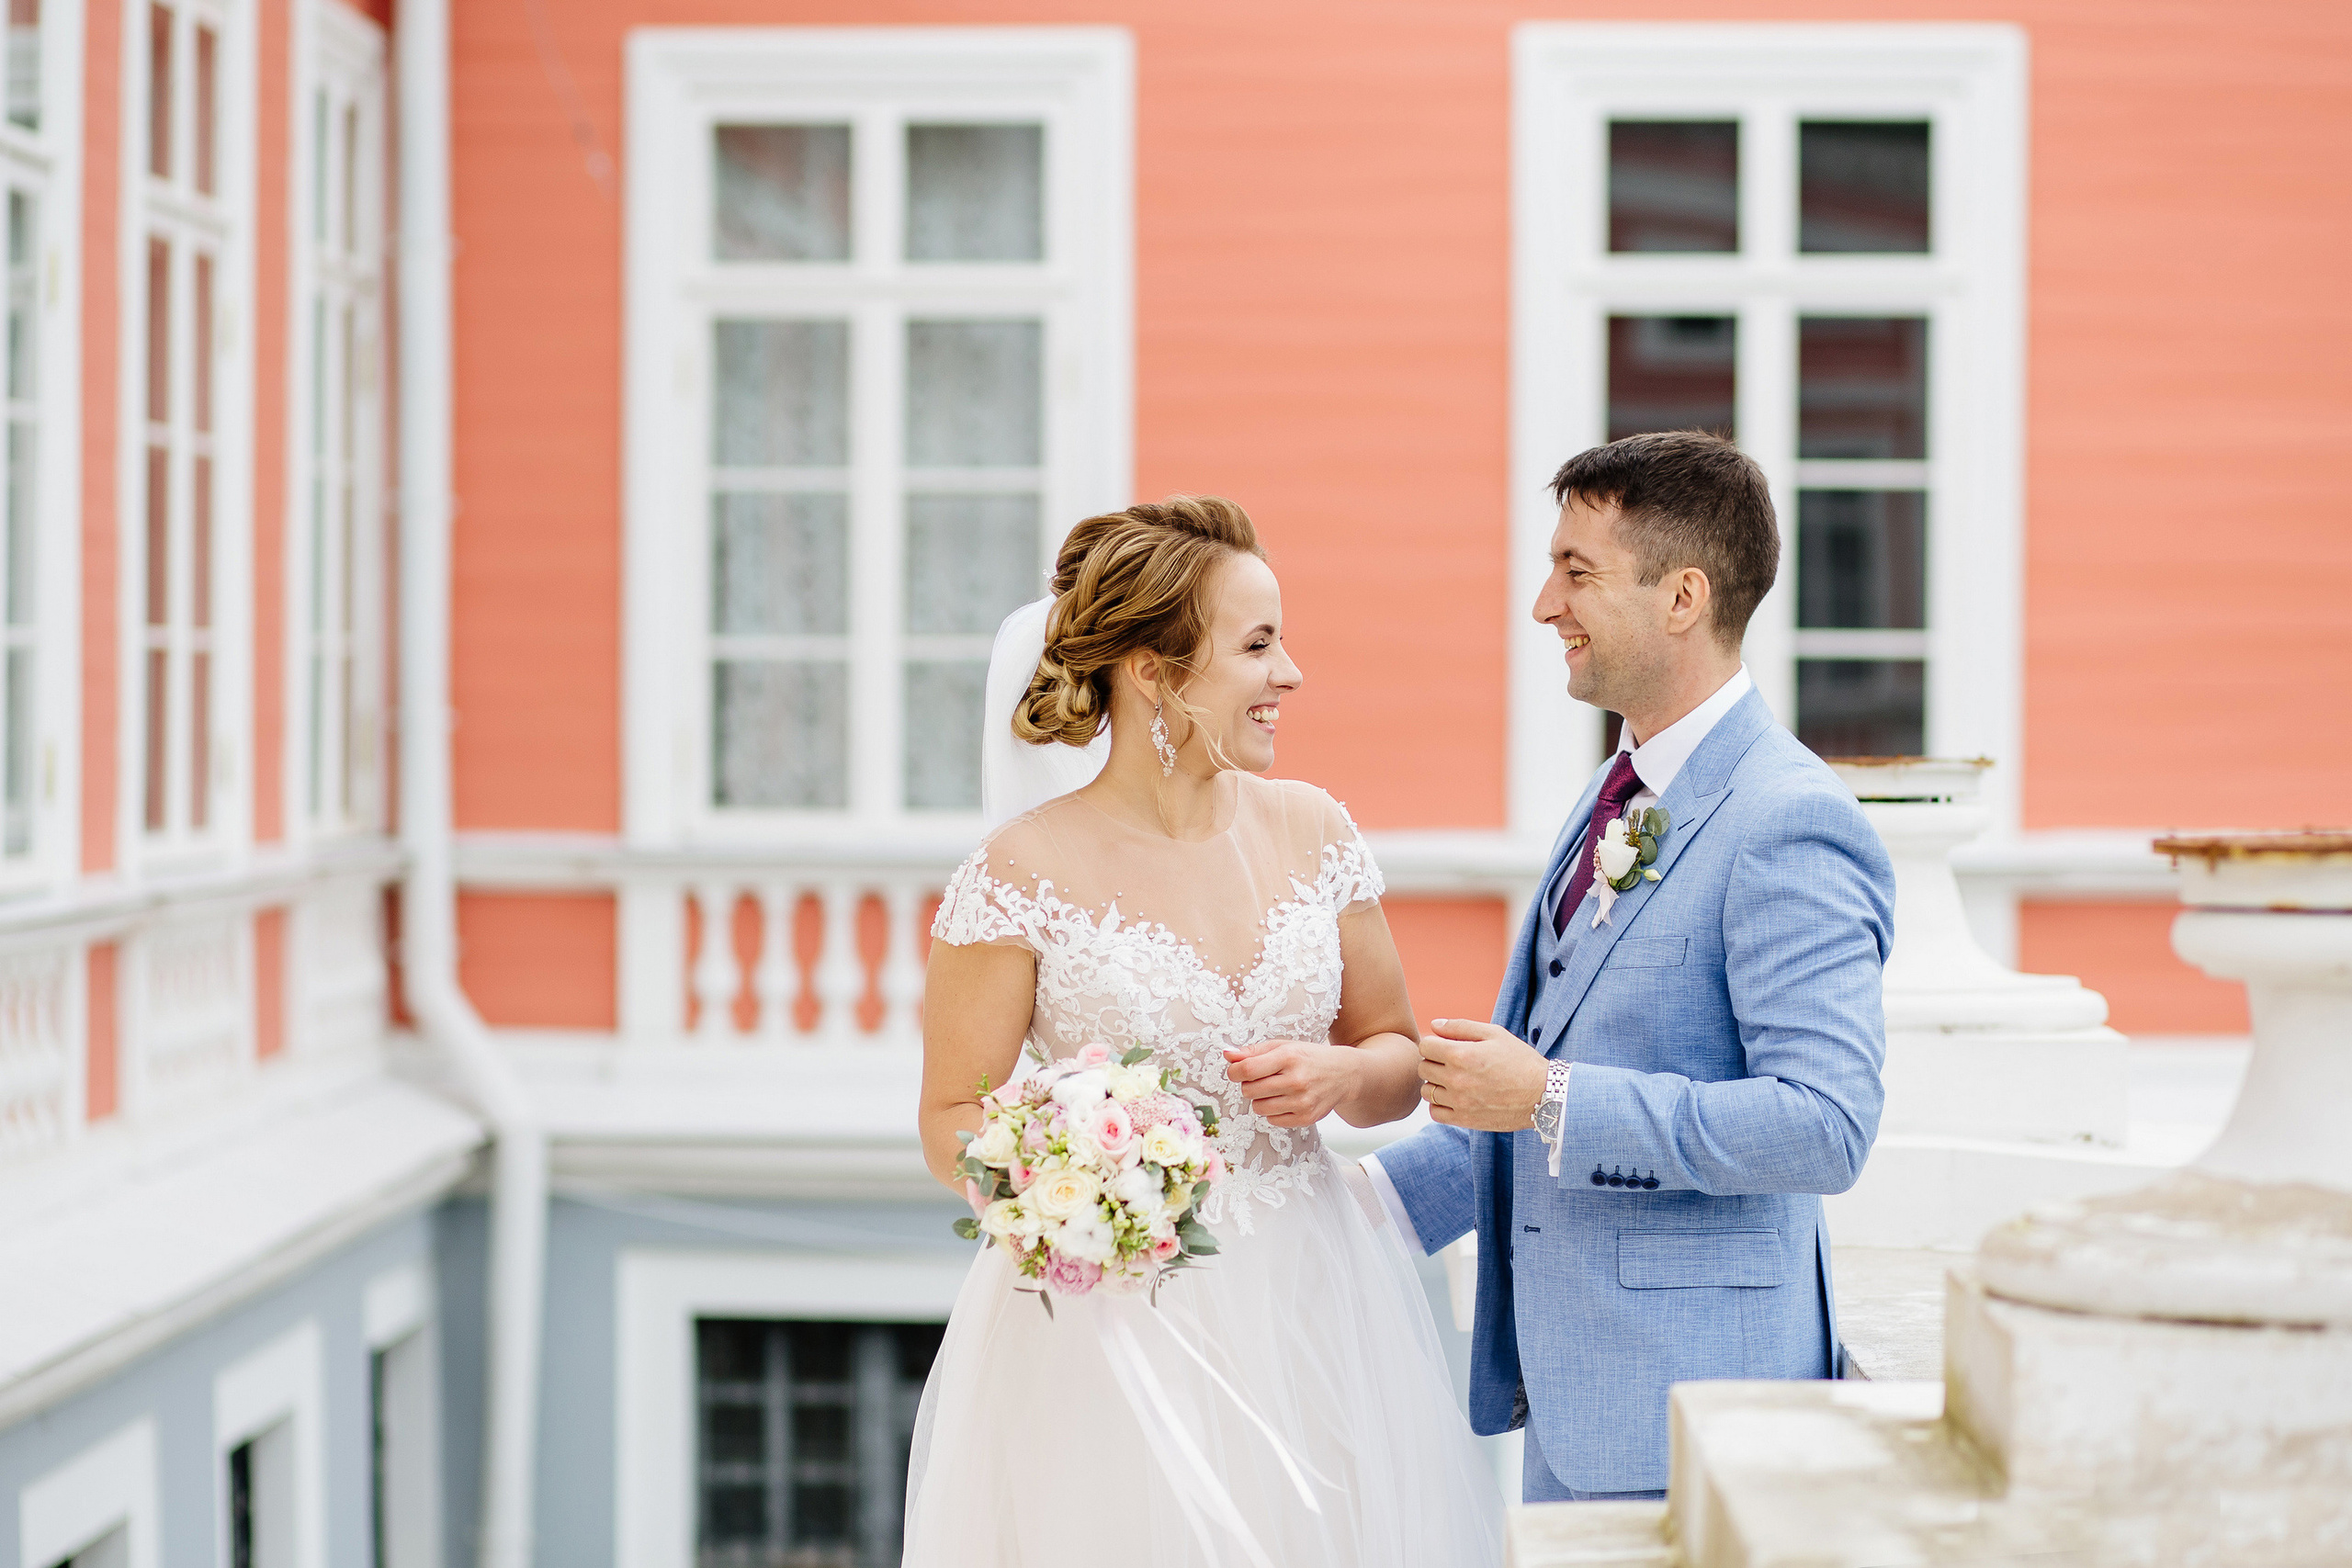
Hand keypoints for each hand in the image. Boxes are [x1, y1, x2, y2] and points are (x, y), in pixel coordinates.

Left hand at [1223, 1039, 1360, 1127]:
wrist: (1344, 1074)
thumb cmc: (1308, 1058)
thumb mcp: (1283, 1046)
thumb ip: (1253, 1051)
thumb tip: (1227, 1054)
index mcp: (1288, 1057)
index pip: (1247, 1069)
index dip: (1234, 1072)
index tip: (1237, 1071)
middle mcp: (1296, 1080)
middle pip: (1249, 1091)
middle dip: (1249, 1085)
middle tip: (1262, 1079)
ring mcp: (1302, 1102)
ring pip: (1258, 1108)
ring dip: (1261, 1099)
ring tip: (1275, 1090)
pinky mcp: (1306, 1118)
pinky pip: (1272, 1120)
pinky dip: (1273, 1111)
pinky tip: (1286, 1100)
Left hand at [1418, 1019, 1547, 1131]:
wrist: (1543, 1094)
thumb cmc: (1520, 1060)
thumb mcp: (1495, 1034)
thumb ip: (1461, 1027)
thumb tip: (1434, 1025)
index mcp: (1462, 1054)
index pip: (1425, 1046)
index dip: (1434, 1043)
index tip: (1446, 1046)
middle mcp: (1456, 1079)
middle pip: (1423, 1068)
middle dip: (1434, 1062)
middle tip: (1452, 1063)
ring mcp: (1459, 1102)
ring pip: (1427, 1091)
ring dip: (1436, 1084)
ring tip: (1454, 1081)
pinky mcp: (1465, 1120)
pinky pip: (1435, 1113)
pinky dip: (1440, 1105)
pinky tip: (1455, 1098)